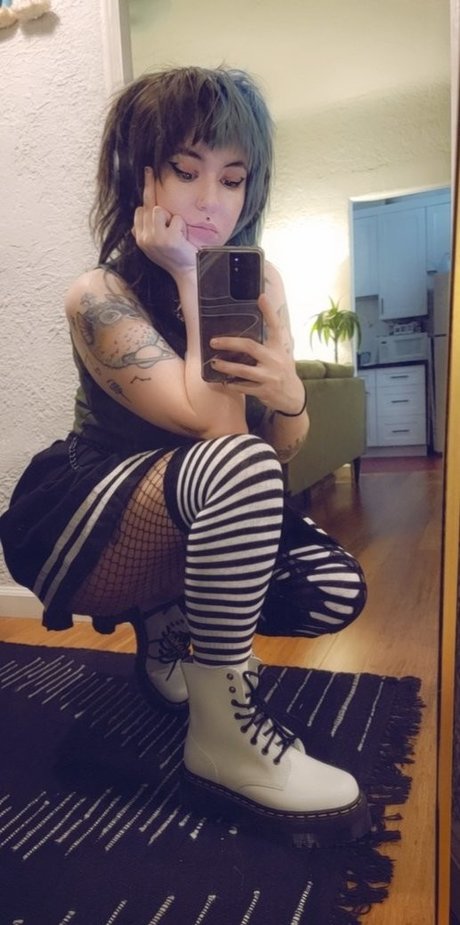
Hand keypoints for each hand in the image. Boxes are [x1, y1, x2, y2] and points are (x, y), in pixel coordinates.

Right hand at [132, 167, 196, 280]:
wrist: (187, 273)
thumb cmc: (175, 257)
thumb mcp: (156, 245)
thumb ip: (147, 230)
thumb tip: (139, 213)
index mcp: (140, 239)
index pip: (139, 210)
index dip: (146, 192)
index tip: (147, 171)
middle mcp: (143, 238)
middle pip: (148, 207)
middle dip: (156, 198)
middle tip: (148, 169)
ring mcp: (154, 239)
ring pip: (160, 210)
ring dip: (172, 219)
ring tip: (177, 234)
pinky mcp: (167, 239)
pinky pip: (175, 219)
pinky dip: (182, 226)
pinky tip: (183, 238)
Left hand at [208, 291, 304, 413]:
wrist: (293, 397)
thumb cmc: (283, 372)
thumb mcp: (282, 355)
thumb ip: (270, 344)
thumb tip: (255, 330)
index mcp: (279, 349)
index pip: (275, 327)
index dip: (269, 312)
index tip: (261, 297)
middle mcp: (275, 360)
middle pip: (250, 347)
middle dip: (230, 343)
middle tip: (214, 341)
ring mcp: (269, 377)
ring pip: (243, 370)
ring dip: (226, 367)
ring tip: (214, 363)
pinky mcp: (264, 391)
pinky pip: (243, 387)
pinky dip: (232, 384)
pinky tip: (224, 382)